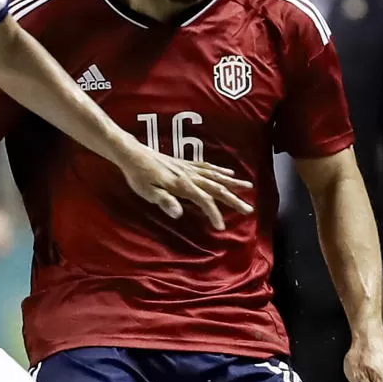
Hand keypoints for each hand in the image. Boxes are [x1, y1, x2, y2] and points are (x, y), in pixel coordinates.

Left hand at [118, 146, 253, 228]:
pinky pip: (208, 167)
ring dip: (233, 183)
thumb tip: (179, 213)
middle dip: (234, 199)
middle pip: (217, 188)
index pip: (204, 200)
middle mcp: (190, 176)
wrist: (133, 154)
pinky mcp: (186, 164)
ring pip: (216, 176)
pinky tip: (228, 173)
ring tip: (248, 187)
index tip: (221, 227)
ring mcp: (189, 168)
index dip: (214, 214)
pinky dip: (220, 171)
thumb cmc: (138, 176)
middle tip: (249, 208)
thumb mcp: (148, 192)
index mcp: (182, 185)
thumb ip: (164, 201)